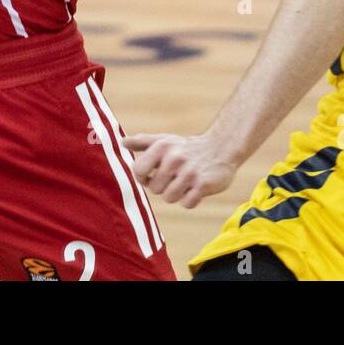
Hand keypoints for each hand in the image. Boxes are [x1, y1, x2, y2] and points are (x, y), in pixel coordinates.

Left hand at [123, 131, 238, 208]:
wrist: (221, 148)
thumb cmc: (187, 148)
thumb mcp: (165, 141)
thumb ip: (142, 142)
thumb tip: (122, 143)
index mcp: (162, 147)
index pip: (138, 171)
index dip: (143, 177)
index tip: (152, 175)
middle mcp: (175, 158)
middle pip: (155, 188)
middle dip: (163, 186)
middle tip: (174, 177)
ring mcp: (190, 172)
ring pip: (169, 198)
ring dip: (177, 194)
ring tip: (185, 182)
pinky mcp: (204, 185)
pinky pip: (187, 203)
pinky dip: (190, 199)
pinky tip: (196, 188)